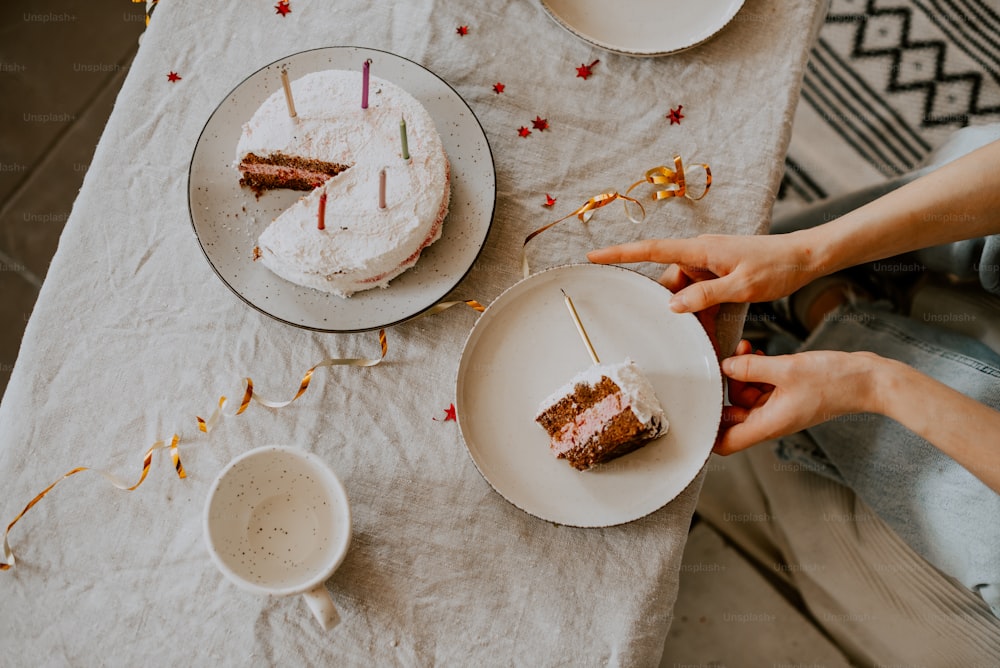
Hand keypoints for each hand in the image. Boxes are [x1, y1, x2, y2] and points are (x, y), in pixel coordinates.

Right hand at [587, 233, 821, 312]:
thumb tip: (672, 304)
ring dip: (690, 311)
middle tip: (675, 326)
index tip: (594, 256)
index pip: (652, 250)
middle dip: (668, 303)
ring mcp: (709, 263)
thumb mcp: (741, 286)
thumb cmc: (776, 266)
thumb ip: (705, 295)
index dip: (620, 253)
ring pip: (684, 290)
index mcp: (700, 249)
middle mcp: (700, 254)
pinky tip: (710, 327)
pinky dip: (701, 310)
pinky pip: (700, 293)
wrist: (804, 258)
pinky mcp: (718, 273)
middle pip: (668, 279)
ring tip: (703, 332)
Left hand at [716, 344, 879, 454]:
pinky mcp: (788, 395)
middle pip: (732, 414)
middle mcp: (771, 421)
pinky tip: (754, 351)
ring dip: (740, 374)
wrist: (870, 379)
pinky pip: (761, 387)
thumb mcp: (786, 369)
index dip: (707, 435)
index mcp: (768, 425)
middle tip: (725, 359)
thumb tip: (726, 366)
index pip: (726, 443)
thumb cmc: (835, 380)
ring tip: (744, 348)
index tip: (693, 412)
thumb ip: (751, 368)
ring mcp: (780, 409)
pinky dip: (755, 371)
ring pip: (745, 397)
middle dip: (725, 388)